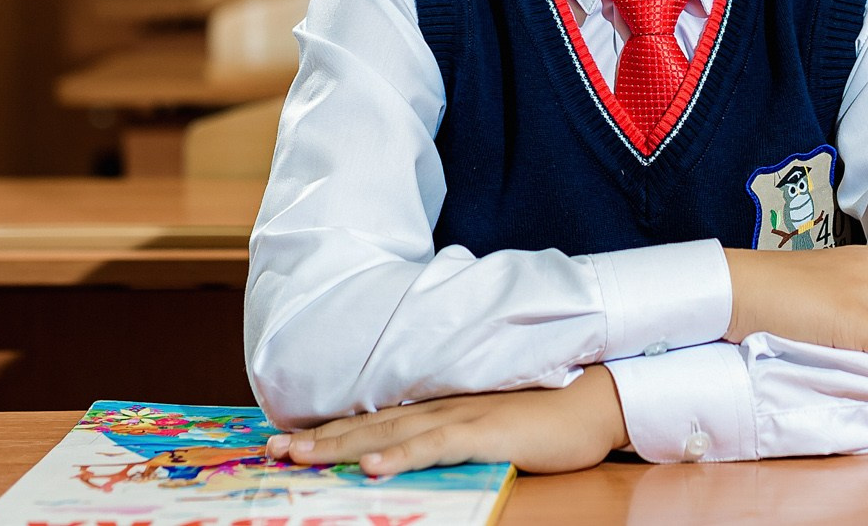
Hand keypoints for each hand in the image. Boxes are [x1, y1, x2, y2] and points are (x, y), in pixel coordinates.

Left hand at [270, 365, 629, 474]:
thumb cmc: (543, 419)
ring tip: (301, 456)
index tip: (286, 440)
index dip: (329, 430)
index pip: (375, 418)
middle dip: (319, 438)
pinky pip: (437, 445)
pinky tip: (374, 466)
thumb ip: (447, 433)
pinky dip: (403, 454)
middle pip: (370, 422)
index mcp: (440, 405)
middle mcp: (442, 405)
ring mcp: (464, 416)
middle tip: (272, 450)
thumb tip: (404, 450)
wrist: (595, 401)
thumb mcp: (485, 427)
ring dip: (343, 445)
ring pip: (392, 431)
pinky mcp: (487, 431)